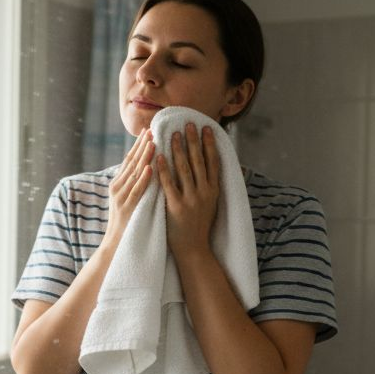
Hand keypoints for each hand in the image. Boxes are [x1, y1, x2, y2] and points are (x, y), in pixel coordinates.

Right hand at [102, 128, 154, 250]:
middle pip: (131, 162)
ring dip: (144, 157)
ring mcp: (121, 198)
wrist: (115, 246)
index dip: (139, 145)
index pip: (129, 160)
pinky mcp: (127, 208)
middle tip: (153, 129)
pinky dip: (144, 178)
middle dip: (142, 145)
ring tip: (153, 142)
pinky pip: (137, 191)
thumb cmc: (126, 223)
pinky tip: (151, 168)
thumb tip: (144, 167)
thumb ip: (133, 184)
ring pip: (134, 173)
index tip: (149, 130)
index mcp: (118, 184)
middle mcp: (117, 188)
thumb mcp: (128, 199)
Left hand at [156, 122, 219, 257]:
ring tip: (173, 134)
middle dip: (193, 140)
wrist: (194, 250)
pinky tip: (158, 157)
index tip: (207, 128)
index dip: (209, 144)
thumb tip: (216, 168)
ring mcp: (190, 199)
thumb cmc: (200, 226)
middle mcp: (204, 192)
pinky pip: (168, 184)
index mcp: (213, 191)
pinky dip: (163, 169)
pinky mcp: (176, 207)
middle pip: (198, 161)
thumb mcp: (211, 204)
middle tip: (188, 123)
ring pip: (184, 169)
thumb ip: (211, 186)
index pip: (213, 162)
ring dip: (178, 149)